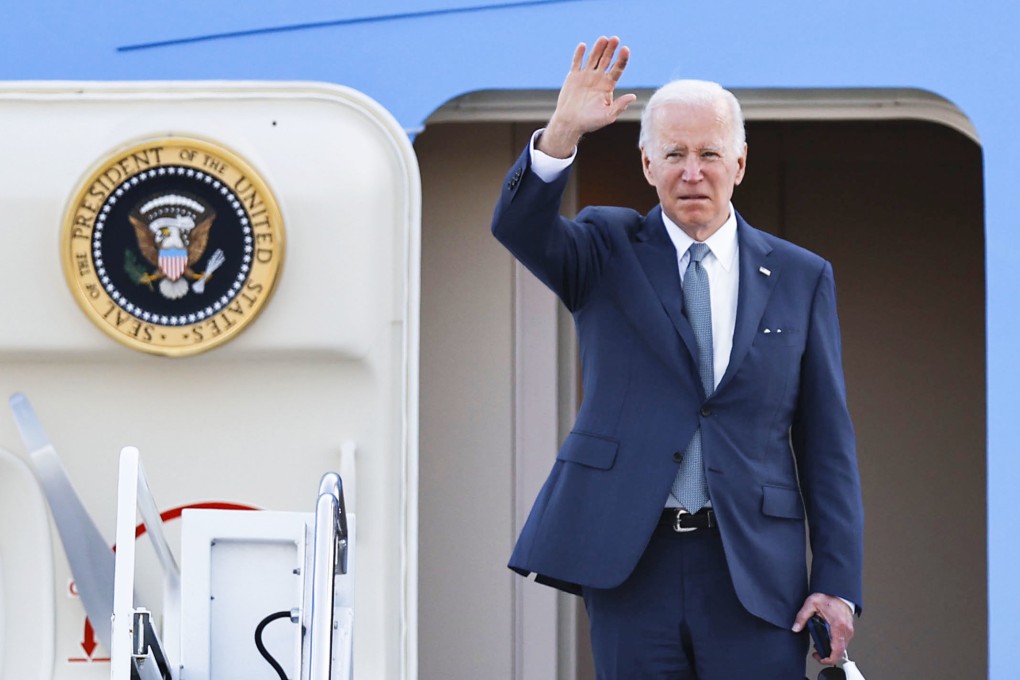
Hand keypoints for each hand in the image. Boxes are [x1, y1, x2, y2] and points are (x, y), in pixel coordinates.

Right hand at [538, 35, 636, 157]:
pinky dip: (579, 54)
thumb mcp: (608, 116)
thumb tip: (633, 96)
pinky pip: (577, 62)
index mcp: (608, 85)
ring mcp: (586, 75)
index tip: (625, 49)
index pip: (618, 68)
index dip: (622, 59)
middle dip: (611, 49)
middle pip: (607, 59)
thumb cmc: (590, 122)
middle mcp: (598, 78)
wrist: (570, 123)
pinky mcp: (573, 76)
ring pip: (593, 58)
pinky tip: (583, 46)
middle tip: (615, 39)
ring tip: (603, 39)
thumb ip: (620, 105)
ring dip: (598, 48)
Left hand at [792, 592, 854, 664]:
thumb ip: (802, 617)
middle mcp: (846, 630)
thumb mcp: (811, 604)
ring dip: (831, 650)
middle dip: (827, 655)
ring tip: (819, 645)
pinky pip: (843, 642)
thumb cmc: (828, 596)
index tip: (819, 658)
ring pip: (842, 648)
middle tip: (817, 652)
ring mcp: (849, 630)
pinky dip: (835, 644)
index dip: (828, 658)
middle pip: (840, 652)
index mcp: (838, 626)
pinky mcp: (848, 629)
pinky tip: (826, 640)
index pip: (836, 650)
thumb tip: (795, 628)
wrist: (838, 591)